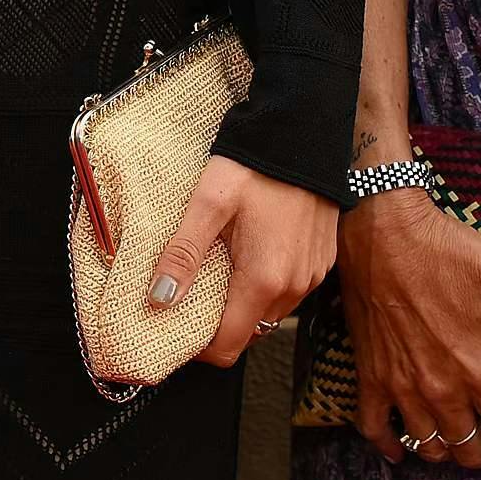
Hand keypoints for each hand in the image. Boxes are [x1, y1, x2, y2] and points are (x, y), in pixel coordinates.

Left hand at [146, 155, 338, 368]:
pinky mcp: (321, 263)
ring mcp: (312, 276)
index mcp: (264, 279)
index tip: (177, 324)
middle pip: (248, 333)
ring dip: (242, 304)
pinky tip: (250, 255)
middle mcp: (294, 287)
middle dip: (218, 324)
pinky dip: (265, 286)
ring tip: (221, 268)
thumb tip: (158, 301)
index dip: (198, 345)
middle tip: (193, 292)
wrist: (304, 132)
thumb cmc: (256, 164)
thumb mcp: (208, 203)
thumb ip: (183, 254)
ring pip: (269, 315)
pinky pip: (288, 292)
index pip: (227, 347)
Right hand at [337, 182, 480, 472]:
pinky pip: (375, 430)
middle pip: (472, 452)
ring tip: (463, 441)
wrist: (383, 229)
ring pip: (429, 448)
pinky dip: (392, 447)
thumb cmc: (447, 250)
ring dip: (450, 452)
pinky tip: (403, 449)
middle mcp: (441, 388)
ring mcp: (402, 386)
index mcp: (480, 368)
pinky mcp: (371, 376)